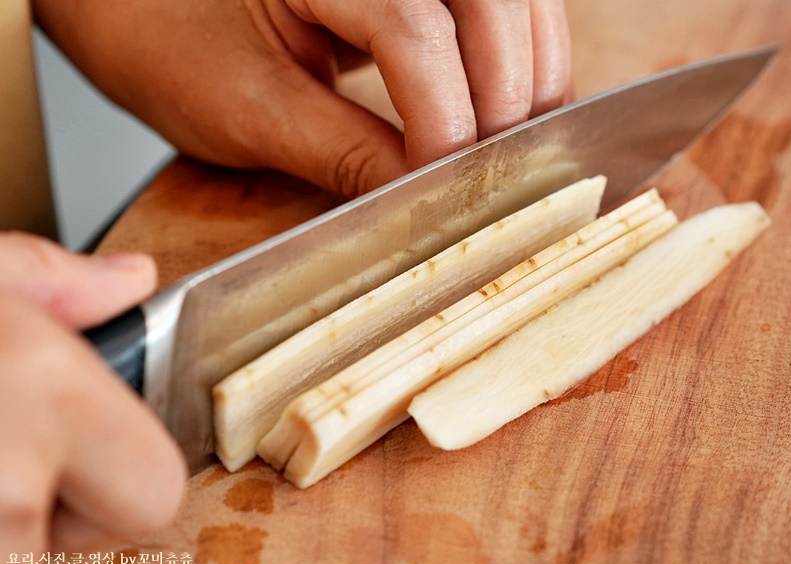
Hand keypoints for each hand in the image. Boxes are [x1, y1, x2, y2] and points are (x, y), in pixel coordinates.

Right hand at [0, 233, 185, 563]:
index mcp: (44, 388)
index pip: (157, 491)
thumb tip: (129, 279)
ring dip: (2, 530)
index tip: (92, 451)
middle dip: (53, 513)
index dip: (129, 479)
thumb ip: (56, 279)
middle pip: (82, 541)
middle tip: (6, 455)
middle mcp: (9, 478)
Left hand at [33, 0, 571, 196]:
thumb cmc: (166, 39)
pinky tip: (515, 105)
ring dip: (531, 70)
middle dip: (508, 92)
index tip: (451, 188)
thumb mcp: (247, 110)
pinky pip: (499, 4)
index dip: (444, 116)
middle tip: (504, 175)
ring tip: (524, 146)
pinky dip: (520, 55)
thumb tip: (423, 196)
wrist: (137, 3)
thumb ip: (343, 152)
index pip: (412, 28)